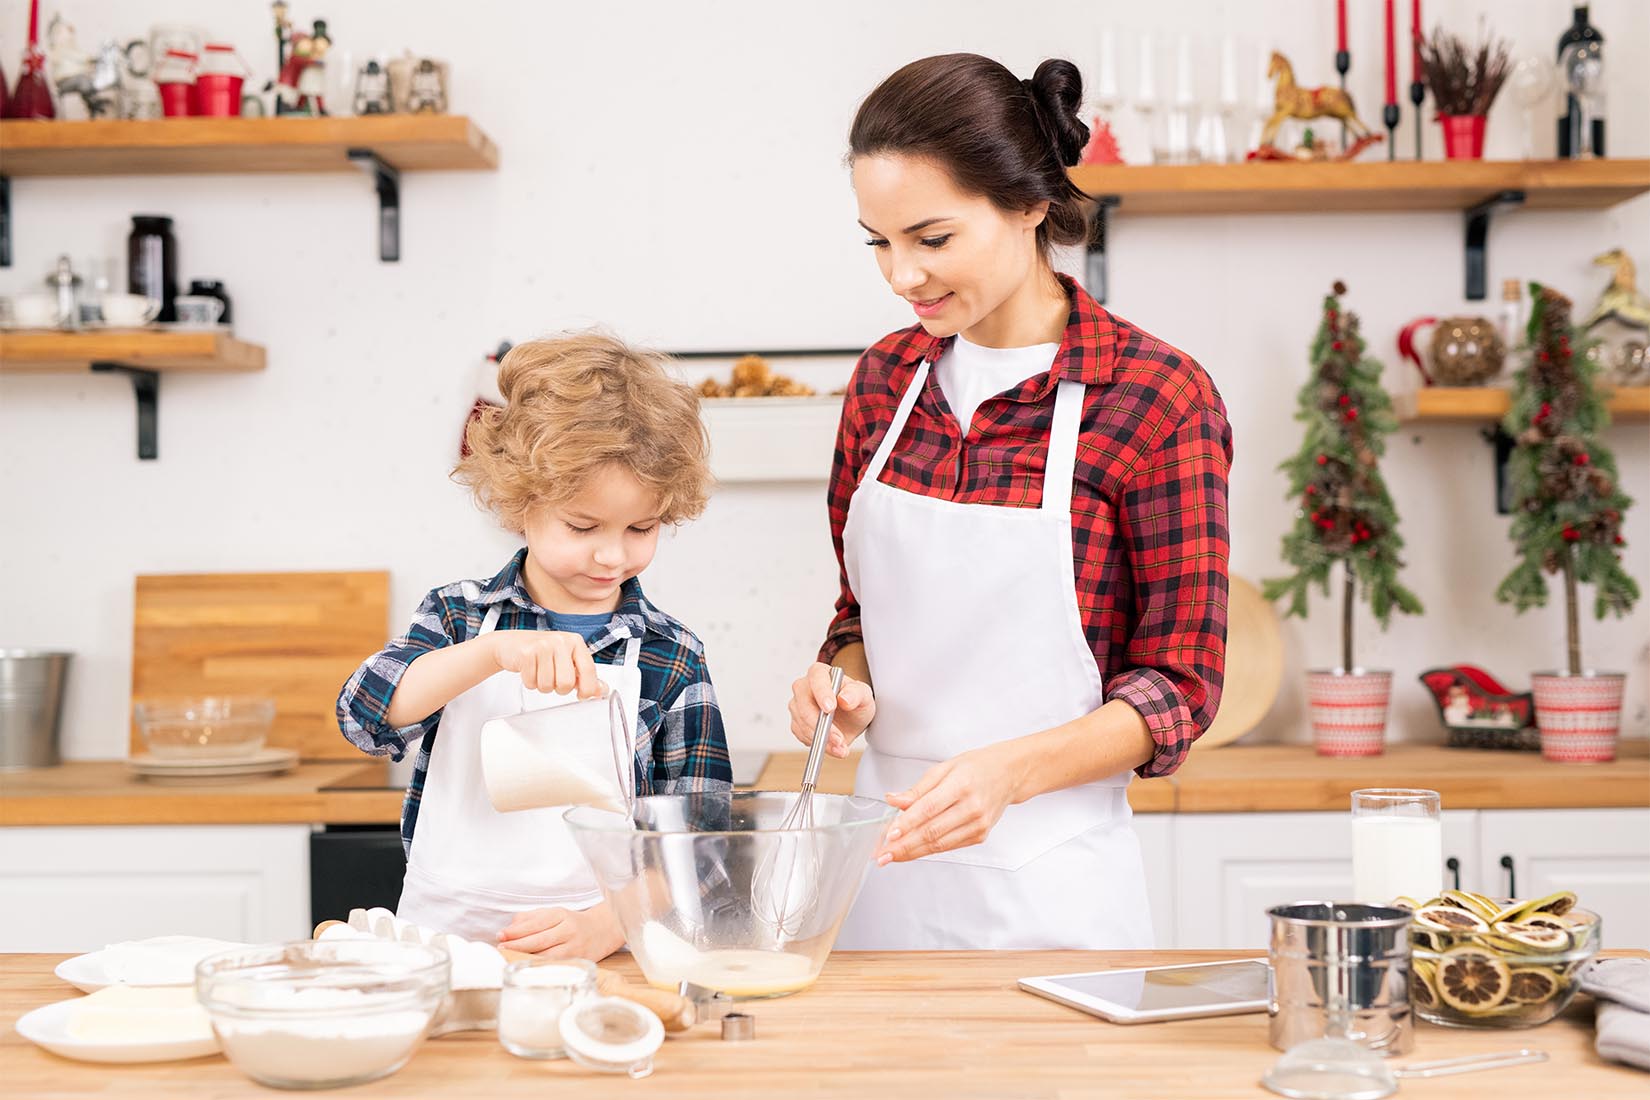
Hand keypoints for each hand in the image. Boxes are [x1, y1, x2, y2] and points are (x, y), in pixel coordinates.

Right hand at [489, 630, 604, 697]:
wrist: (510, 644)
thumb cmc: (542, 652)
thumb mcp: (567, 660)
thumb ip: (585, 676)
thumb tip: (602, 690)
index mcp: (575, 642)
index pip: (589, 670)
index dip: (588, 688)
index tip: (583, 695)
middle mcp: (561, 641)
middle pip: (567, 683)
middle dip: (559, 688)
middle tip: (553, 678)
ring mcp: (543, 645)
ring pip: (548, 686)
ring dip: (543, 686)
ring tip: (540, 672)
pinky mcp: (526, 653)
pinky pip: (532, 683)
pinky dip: (530, 683)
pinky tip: (529, 670)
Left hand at [497, 903, 625, 960]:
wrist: (602, 931)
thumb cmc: (571, 923)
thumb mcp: (553, 914)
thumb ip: (531, 918)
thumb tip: (510, 929)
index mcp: (561, 915)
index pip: (537, 923)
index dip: (517, 930)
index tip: (501, 935)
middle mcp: (569, 931)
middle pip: (540, 940)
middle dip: (518, 945)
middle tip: (501, 949)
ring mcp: (574, 948)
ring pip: (547, 956)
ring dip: (526, 959)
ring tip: (510, 960)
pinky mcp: (577, 962)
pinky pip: (555, 966)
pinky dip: (540, 968)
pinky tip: (528, 969)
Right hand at [787, 661, 874, 757]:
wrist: (851, 718)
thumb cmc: (855, 701)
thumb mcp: (864, 696)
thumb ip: (856, 694)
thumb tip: (844, 699)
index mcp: (820, 673)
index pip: (817, 679)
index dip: (822, 694)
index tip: (829, 709)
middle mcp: (804, 687)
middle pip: (804, 705)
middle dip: (821, 726)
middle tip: (838, 739)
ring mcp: (797, 705)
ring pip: (802, 724)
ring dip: (822, 739)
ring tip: (841, 747)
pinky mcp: (796, 723)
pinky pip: (802, 735)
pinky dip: (817, 744)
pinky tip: (832, 746)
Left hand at [877, 744, 1021, 863]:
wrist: (1009, 774)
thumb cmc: (976, 767)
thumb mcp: (944, 768)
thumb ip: (918, 789)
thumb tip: (893, 800)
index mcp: (961, 785)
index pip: (929, 808)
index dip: (908, 823)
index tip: (888, 835)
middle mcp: (972, 808)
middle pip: (932, 832)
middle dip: (904, 846)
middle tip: (882, 854)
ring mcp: (978, 825)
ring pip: (939, 844)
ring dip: (912, 852)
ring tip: (891, 856)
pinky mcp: (980, 836)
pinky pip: (949, 846)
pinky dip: (928, 850)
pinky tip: (911, 851)